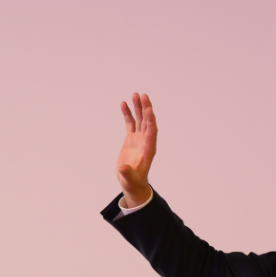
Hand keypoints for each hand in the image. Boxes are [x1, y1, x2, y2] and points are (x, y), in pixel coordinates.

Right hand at [116, 93, 157, 207]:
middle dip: (146, 109)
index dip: (151, 121)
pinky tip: (124, 104)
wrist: (131, 182)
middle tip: (143, 96)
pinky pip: (131, 123)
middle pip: (147, 122)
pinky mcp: (131, 139)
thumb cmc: (133, 181)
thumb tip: (123, 168)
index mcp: (148, 149)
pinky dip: (128, 114)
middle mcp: (145, 141)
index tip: (149, 110)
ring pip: (140, 120)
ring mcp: (139, 139)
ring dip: (138, 108)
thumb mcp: (130, 179)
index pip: (151, 132)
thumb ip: (127, 173)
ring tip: (135, 94)